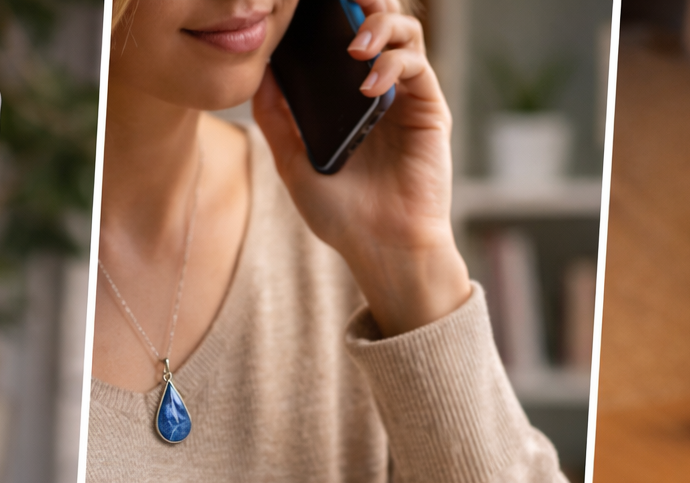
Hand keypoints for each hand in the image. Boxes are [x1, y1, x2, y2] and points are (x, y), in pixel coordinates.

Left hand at [251, 0, 470, 336]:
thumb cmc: (344, 217)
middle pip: (380, 21)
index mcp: (349, 100)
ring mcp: (408, 98)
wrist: (383, 251)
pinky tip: (367, 85)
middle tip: (340, 1)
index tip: (309, 6)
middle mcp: (381, 92)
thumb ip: (277, 118)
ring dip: (379, 24)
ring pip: (405, 32)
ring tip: (353, 44)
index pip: (344, 37)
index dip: (332, 14)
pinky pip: (416, 65)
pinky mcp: (431, 110)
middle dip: (362, 3)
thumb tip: (258, 72)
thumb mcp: (294, 164)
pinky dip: (391, 64)